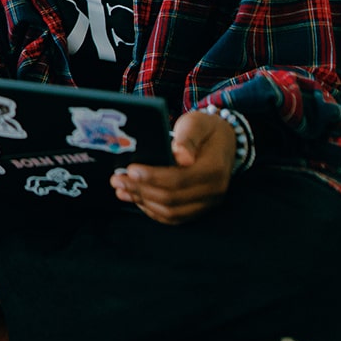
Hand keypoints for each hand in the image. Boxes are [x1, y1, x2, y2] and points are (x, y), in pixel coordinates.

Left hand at [110, 109, 236, 224]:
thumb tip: (180, 156)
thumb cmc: (206, 129)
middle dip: (140, 190)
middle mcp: (213, 192)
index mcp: (213, 170)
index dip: (153, 177)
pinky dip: (152, 210)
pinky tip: (136, 198)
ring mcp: (207, 203)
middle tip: (117, 179)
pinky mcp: (198, 208)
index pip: (178, 180)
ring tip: (122, 189)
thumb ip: (187, 139)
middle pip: (171, 199)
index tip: (131, 169)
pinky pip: (174, 217)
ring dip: (143, 202)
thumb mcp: (197, 124)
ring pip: (171, 212)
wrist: (223, 140)